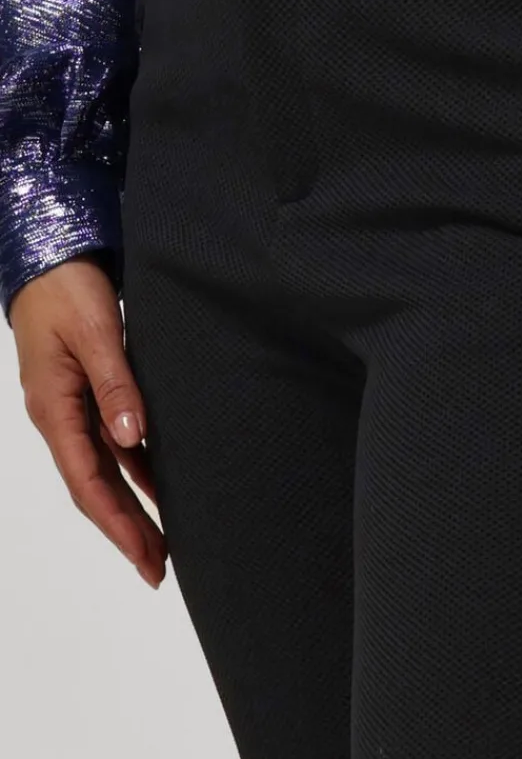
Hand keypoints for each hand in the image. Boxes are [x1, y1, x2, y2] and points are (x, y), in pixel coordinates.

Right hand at [9, 255, 165, 588]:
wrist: (51, 257)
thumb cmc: (67, 289)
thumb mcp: (95, 333)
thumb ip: (115, 384)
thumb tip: (132, 438)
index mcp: (54, 409)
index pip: (88, 483)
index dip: (118, 525)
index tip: (147, 558)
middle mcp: (61, 416)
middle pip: (96, 486)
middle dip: (127, 530)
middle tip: (159, 568)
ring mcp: (73, 406)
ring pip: (106, 468)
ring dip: (133, 504)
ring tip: (164, 539)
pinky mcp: (89, 391)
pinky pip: (113, 440)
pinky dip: (136, 467)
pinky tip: (161, 483)